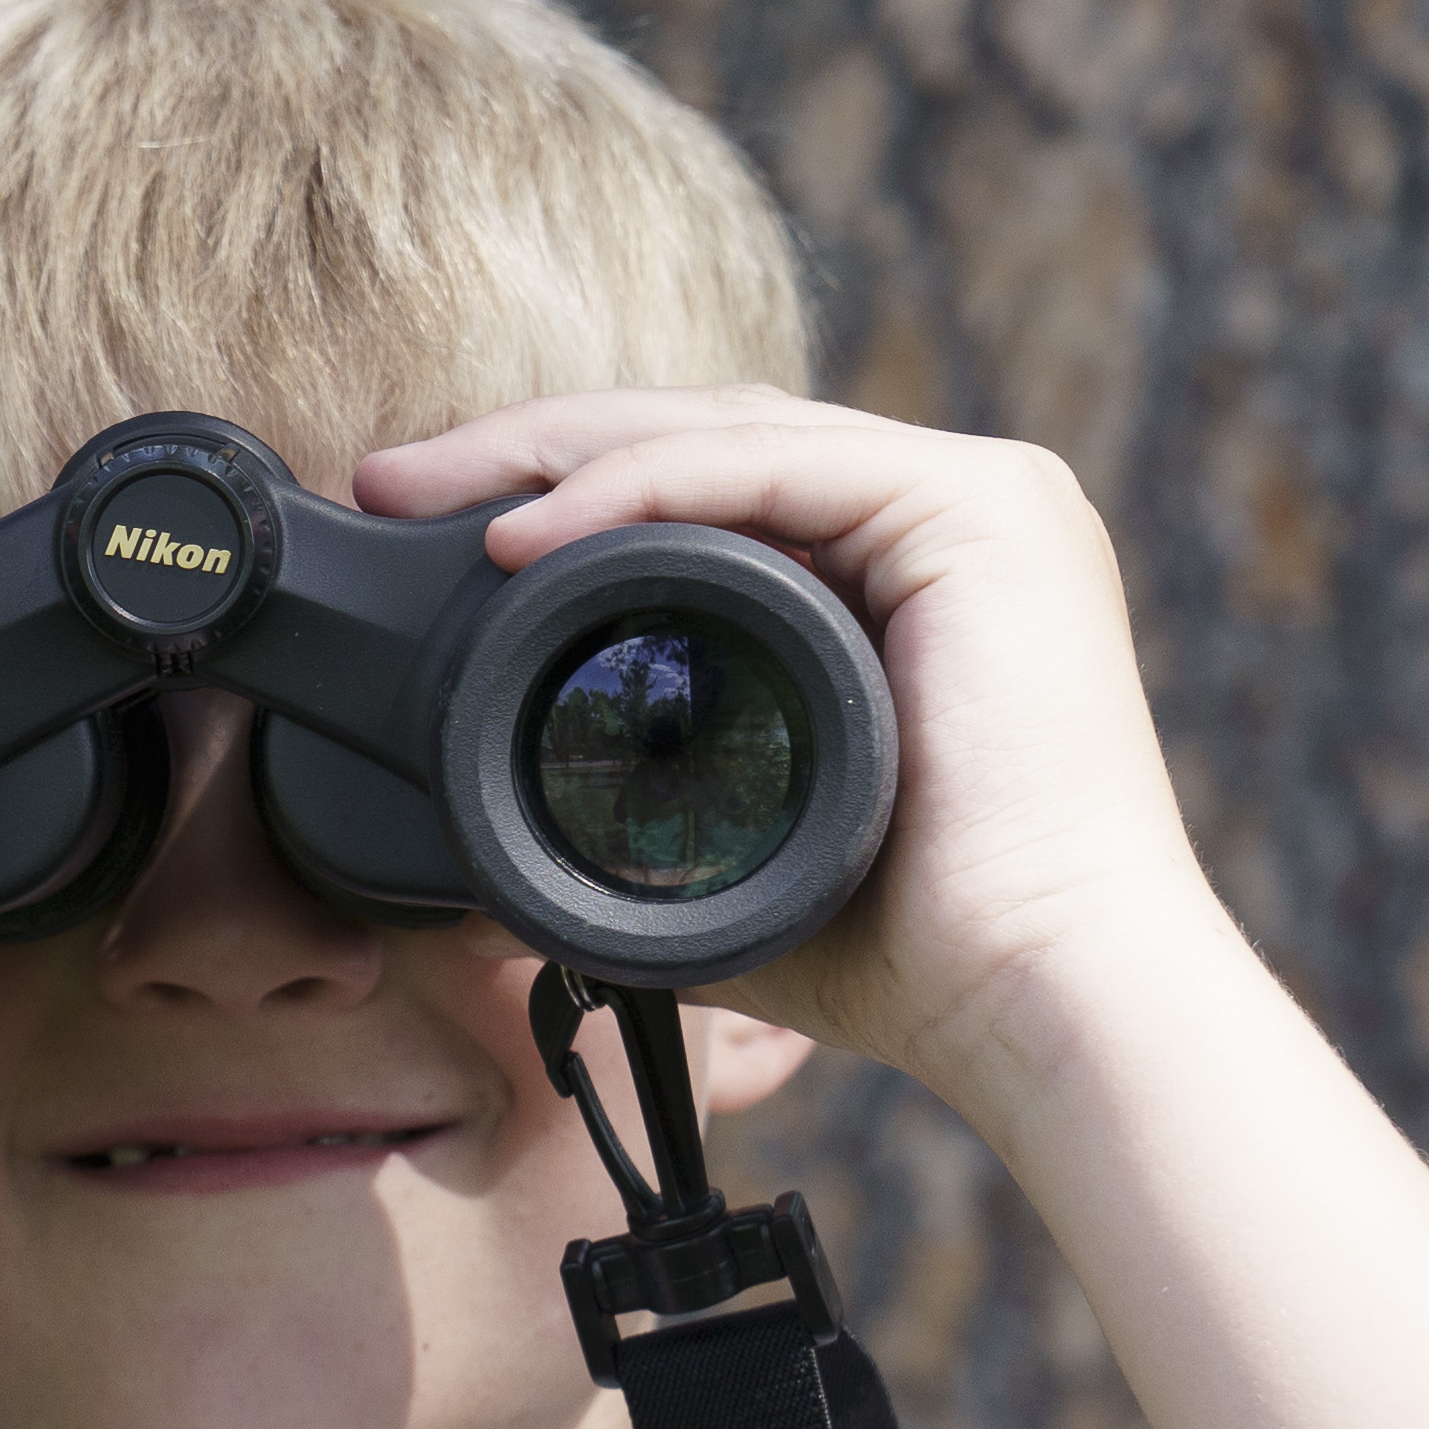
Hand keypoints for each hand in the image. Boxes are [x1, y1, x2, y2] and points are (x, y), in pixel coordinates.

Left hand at [356, 388, 1219, 1093]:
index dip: (557, 491)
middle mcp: (947, 516)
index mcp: (904, 575)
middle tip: (391, 480)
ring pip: (724, 431)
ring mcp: (976, 500)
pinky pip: (769, 468)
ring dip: (556, 449)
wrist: (1037, 998)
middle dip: (529, 450)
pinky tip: (527, 532)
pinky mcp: (981, 509)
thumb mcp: (733, 861)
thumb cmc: (910, 955)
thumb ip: (633, 843)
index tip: (420, 532)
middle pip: (704, 440)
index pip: (707, 491)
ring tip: (428, 489)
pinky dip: (636, 489)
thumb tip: (478, 893)